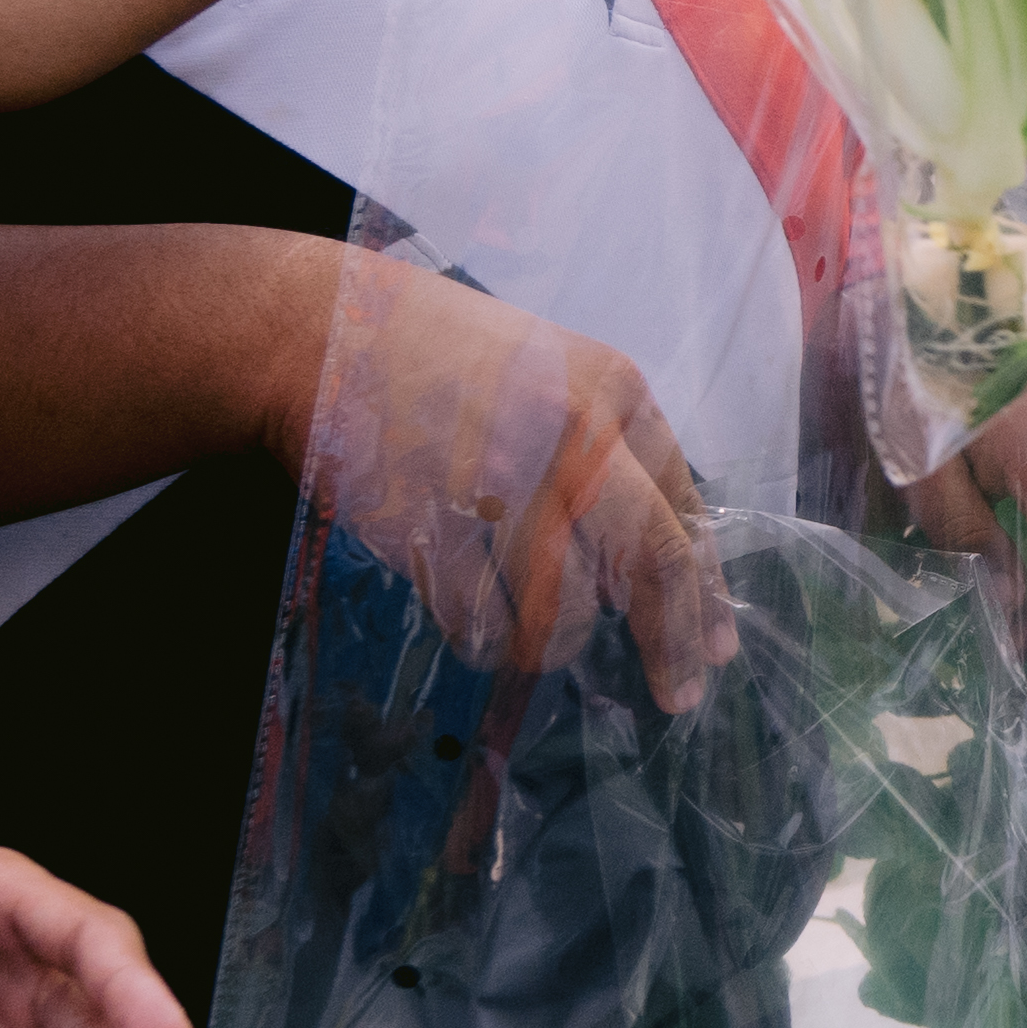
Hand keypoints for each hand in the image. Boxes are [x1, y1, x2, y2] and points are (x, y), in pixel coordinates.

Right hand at [282, 255, 727, 695]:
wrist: (313, 331)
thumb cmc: (432, 355)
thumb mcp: (547, 370)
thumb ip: (604, 446)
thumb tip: (643, 562)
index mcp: (613, 391)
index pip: (685, 507)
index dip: (704, 588)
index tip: (714, 645)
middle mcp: (574, 436)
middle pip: (653, 561)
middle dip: (671, 641)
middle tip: (679, 696)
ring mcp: (504, 483)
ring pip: (568, 608)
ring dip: (558, 642)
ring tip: (535, 635)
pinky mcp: (435, 526)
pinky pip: (486, 624)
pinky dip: (488, 641)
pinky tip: (477, 622)